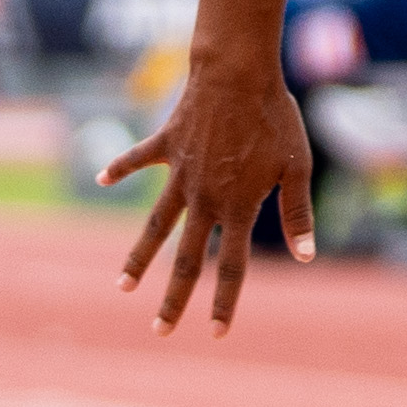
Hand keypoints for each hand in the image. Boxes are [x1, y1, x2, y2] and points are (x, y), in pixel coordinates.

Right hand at [102, 59, 318, 333]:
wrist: (238, 72)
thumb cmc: (274, 117)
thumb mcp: (296, 166)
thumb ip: (297, 213)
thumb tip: (305, 257)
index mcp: (238, 206)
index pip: (231, 266)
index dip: (224, 301)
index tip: (214, 333)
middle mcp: (204, 198)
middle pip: (187, 258)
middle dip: (174, 299)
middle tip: (159, 331)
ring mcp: (181, 173)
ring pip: (156, 225)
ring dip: (139, 257)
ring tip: (123, 287)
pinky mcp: (167, 145)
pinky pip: (139, 160)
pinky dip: (120, 168)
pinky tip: (101, 181)